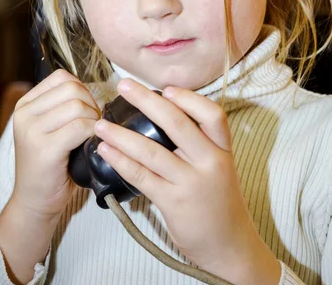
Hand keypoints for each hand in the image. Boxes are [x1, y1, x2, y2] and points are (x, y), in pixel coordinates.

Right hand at [10, 69, 100, 218]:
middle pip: (73, 89)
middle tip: (91, 127)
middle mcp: (24, 114)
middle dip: (91, 105)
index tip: (85, 111)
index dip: (82, 90)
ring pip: (78, 106)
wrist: (34, 202)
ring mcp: (31, 131)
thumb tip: (96, 90)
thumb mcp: (50, 128)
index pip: (62, 77)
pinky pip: (80, 127)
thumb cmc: (51, 164)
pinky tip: (90, 145)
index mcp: (25, 104)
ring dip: (94, 120)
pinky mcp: (44, 149)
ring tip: (89, 137)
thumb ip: (64, 106)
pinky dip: (93, 134)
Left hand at [94, 79, 279, 284]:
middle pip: (178, 124)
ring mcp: (191, 183)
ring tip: (101, 124)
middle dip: (147, 101)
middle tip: (124, 85)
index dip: (189, 98)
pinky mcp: (174, 203)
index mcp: (223, 150)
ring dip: (122, 135)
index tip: (165, 88)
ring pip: (152, 151)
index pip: (213, 115)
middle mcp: (210, 162)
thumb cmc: (218, 201)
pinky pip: (142, 177)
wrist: (229, 245)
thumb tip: (163, 116)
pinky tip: (106, 151)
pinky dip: (121, 161)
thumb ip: (198, 144)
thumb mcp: (219, 167)